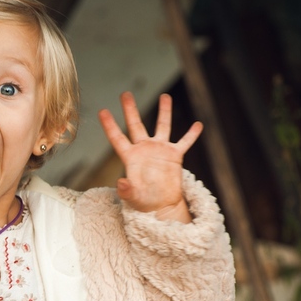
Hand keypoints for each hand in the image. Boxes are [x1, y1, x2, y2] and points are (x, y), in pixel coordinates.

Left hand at [98, 91, 201, 222]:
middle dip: (130, 109)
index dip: (110, 126)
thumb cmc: (143, 202)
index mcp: (130, 157)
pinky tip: (198, 124)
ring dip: (164, 112)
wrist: (161, 206)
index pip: (117, 138)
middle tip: (125, 93)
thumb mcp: (132, 197)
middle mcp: (144, 149)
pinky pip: (185, 142)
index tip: (102, 111)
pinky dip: (192, 134)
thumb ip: (126, 190)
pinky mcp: (175, 156)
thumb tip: (121, 183)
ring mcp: (160, 151)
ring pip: (162, 126)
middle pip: (136, 125)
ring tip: (165, 96)